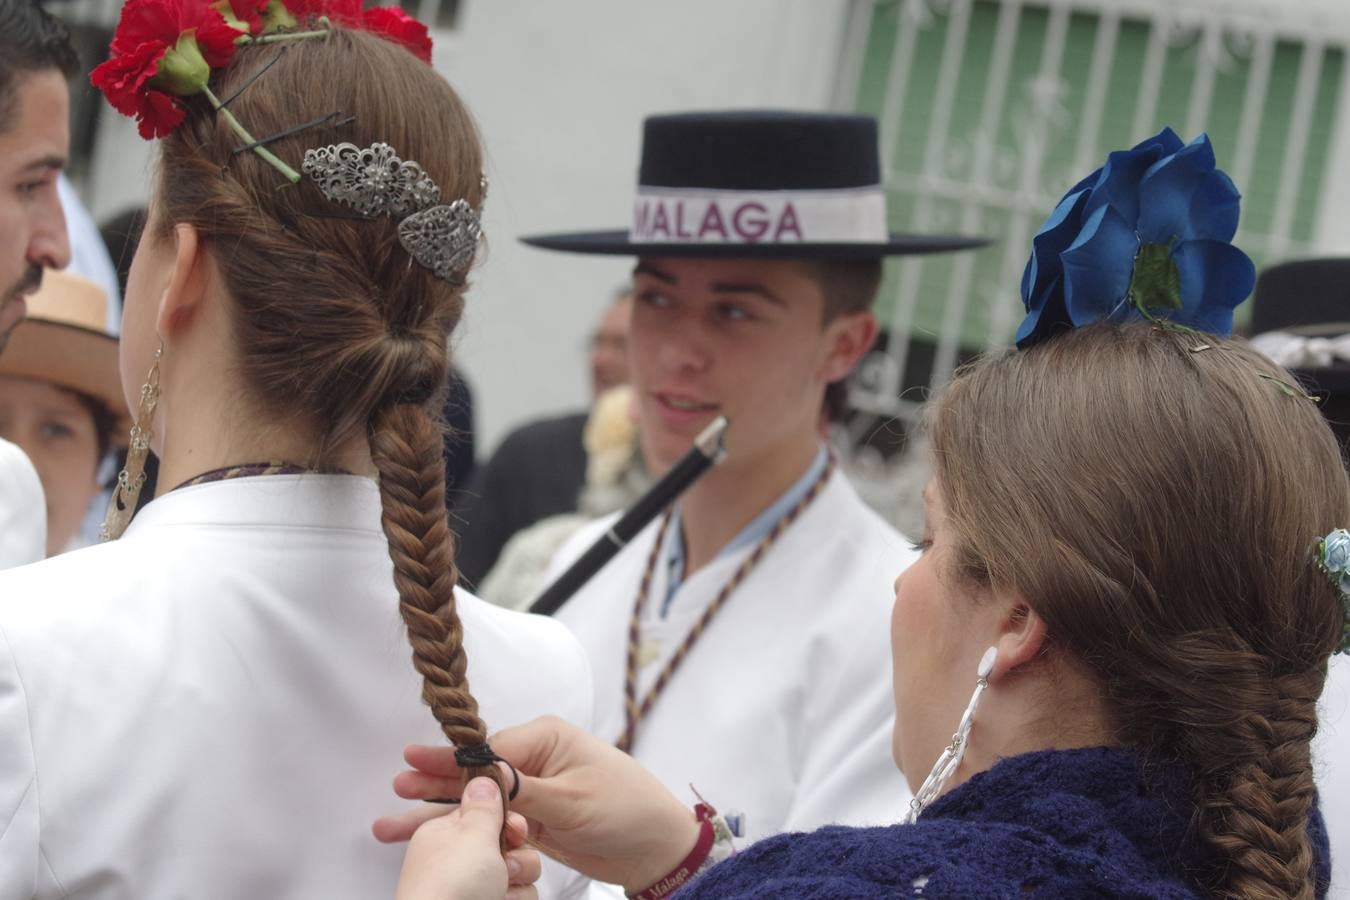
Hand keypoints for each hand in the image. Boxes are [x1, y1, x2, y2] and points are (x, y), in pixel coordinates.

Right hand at [374, 716, 700, 892]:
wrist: (655, 847)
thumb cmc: (624, 809)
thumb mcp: (570, 799)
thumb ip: (521, 790)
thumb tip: (478, 776)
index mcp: (545, 738)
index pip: (487, 748)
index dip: (449, 760)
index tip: (411, 764)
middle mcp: (534, 758)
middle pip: (474, 772)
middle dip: (434, 783)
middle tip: (395, 791)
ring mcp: (531, 790)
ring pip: (476, 801)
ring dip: (439, 813)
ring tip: (392, 823)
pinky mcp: (531, 820)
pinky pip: (490, 822)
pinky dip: (462, 831)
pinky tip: (431, 838)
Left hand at [394, 777, 540, 899]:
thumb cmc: (447, 892)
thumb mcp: (470, 835)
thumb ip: (485, 805)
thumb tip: (484, 778)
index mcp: (447, 833)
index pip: (487, 813)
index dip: (506, 819)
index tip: (513, 827)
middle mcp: (460, 861)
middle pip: (510, 842)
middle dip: (516, 854)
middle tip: (504, 864)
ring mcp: (475, 888)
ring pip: (520, 871)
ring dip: (517, 880)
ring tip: (499, 892)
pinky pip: (521, 895)